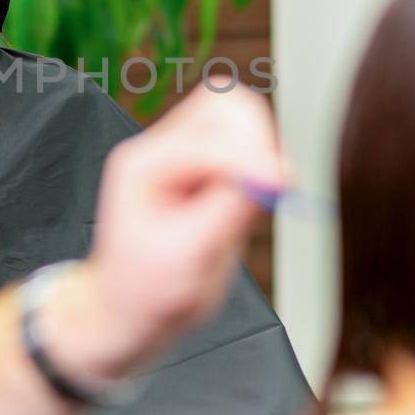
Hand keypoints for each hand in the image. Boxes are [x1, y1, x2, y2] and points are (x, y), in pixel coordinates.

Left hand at [40, 85, 284, 387]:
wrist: (129, 308)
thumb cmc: (148, 292)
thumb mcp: (189, 262)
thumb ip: (228, 213)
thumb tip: (271, 176)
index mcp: (142, 168)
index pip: (206, 142)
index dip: (251, 159)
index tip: (286, 184)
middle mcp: (158, 149)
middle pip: (223, 106)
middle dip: (257, 141)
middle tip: (271, 188)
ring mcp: (179, 151)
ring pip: (236, 115)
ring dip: (260, 149)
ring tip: (257, 197)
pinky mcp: (201, 162)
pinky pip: (242, 139)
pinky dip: (258, 161)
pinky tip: (249, 200)